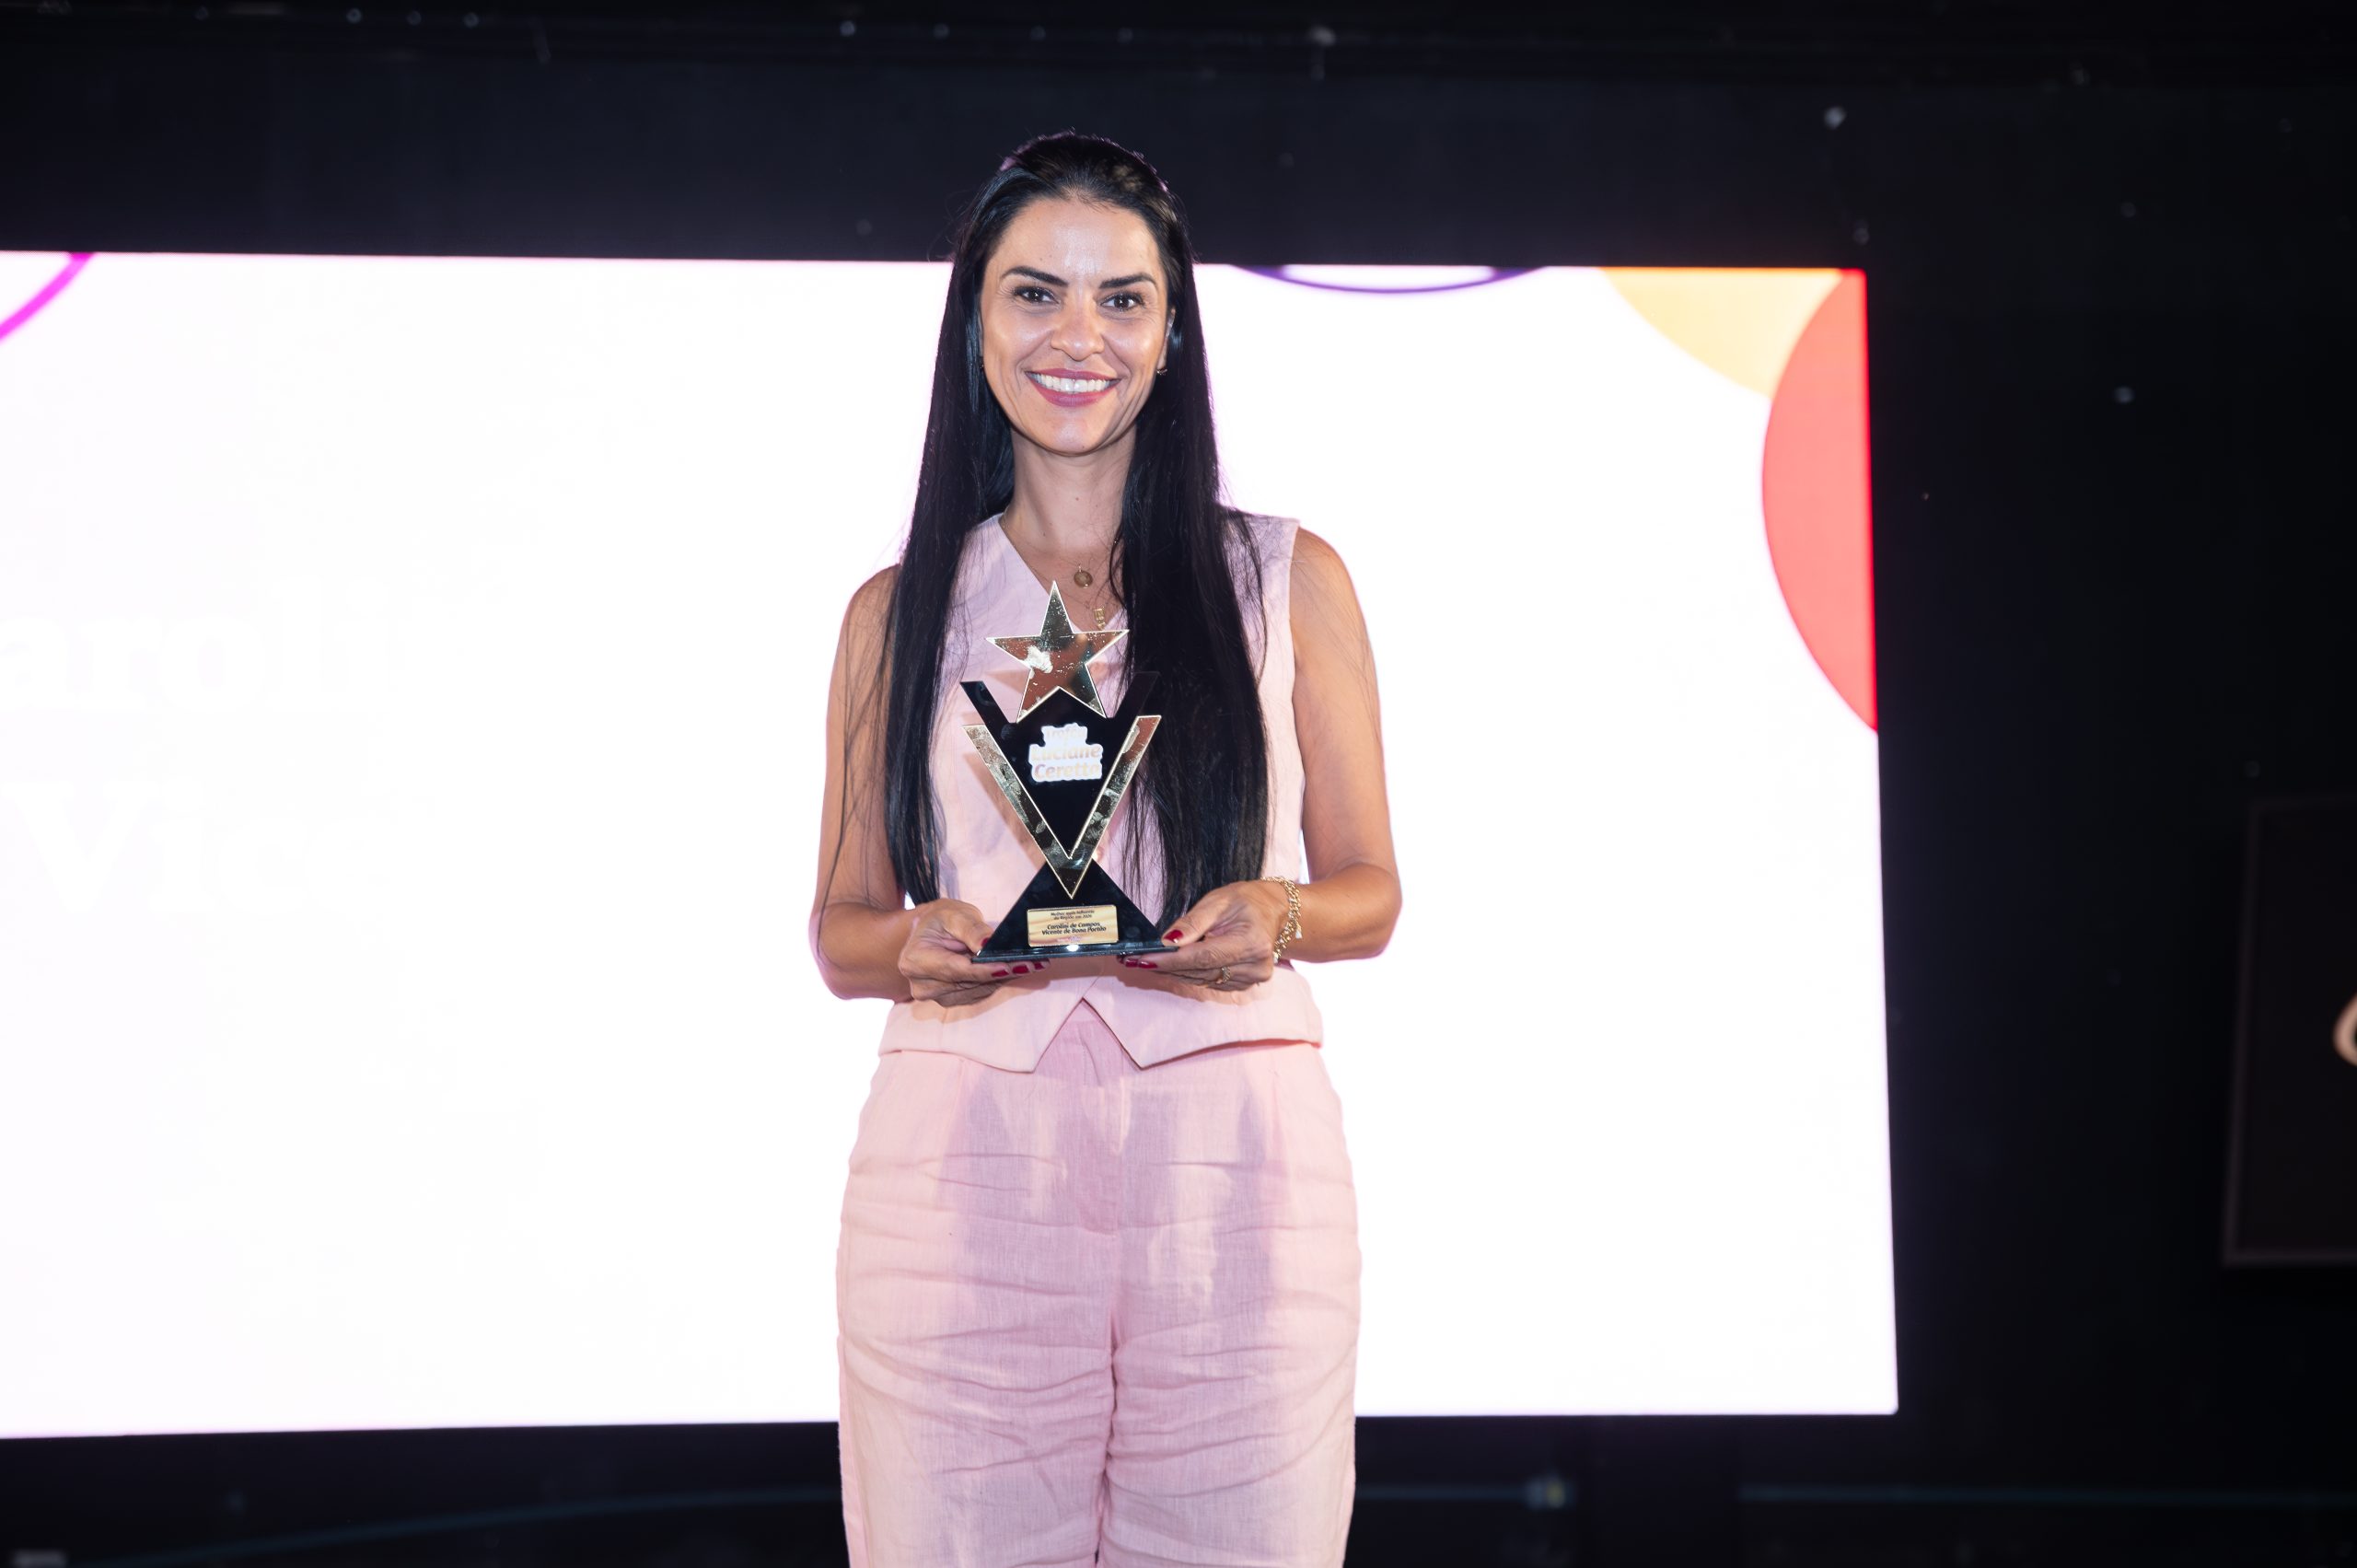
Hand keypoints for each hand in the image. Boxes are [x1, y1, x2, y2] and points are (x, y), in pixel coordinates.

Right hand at [898, 899, 1045, 1006]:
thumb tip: (986, 944)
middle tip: (1034, 962)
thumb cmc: (940, 920)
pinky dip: (998, 981)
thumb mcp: (954, 914)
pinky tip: (1015, 969)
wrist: (931, 931)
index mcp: (915, 961)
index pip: (956, 970)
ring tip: (1031, 963)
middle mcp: (923, 985)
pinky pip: (979, 993)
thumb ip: (970, 929)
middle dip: (1003, 972)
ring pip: (978, 990)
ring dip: (1005, 977)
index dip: (984, 970)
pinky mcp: (951, 999)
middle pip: (970, 982)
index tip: (1009, 965)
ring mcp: (936, 996)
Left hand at [1124, 879, 1286, 991]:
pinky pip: (1210, 982)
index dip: (1170, 960)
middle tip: (1134, 960)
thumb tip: (1168, 942)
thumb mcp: (1218, 900)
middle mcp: (1255, 966)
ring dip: (1173, 972)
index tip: (1143, 959)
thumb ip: (1193, 923)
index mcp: (1251, 942)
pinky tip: (1171, 965)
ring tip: (1146, 962)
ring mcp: (1252, 979)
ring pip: (1202, 980)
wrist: (1274, 911)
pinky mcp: (1245, 984)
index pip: (1203, 957)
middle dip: (1165, 966)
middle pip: (1200, 972)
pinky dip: (1189, 973)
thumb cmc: (1246, 901)